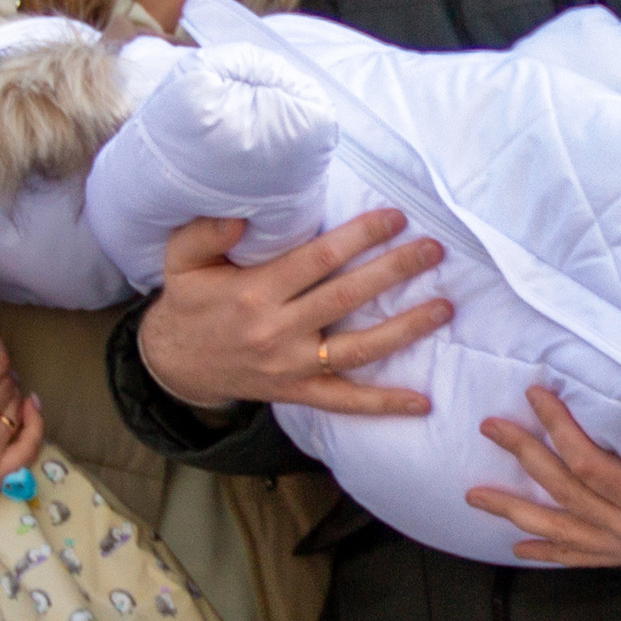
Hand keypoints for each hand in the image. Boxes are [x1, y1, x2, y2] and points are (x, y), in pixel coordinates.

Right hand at [136, 210, 452, 415]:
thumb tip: (241, 216)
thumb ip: (205, 233)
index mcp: (254, 291)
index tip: (394, 217)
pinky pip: (346, 401)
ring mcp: (291, 365)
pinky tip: (422, 400)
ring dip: (407, 328)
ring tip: (445, 307)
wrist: (175, 363)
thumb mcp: (180, 260)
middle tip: (433, 249)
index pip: (319, 259)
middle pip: (348, 296)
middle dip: (395, 270)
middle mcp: (277, 330)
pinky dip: (385, 403)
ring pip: (359, 348)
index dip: (360, 236)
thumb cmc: (187, 302)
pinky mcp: (297, 391)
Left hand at [467, 387, 620, 588]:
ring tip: (474, 497)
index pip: (591, 466)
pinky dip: (550, 552)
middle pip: (566, 494)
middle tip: (490, 426)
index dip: (559, 431)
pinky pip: (585, 557)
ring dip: (516, 513)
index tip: (536, 395)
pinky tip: (520, 550)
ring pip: (563, 531)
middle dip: (524, 458)